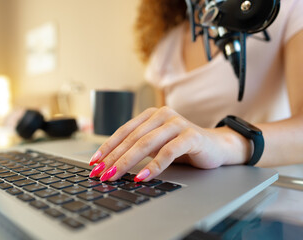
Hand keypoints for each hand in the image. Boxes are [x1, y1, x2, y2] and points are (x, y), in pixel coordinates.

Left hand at [89, 107, 249, 181]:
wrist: (214, 146)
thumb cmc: (181, 146)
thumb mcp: (156, 144)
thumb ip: (138, 147)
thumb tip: (111, 162)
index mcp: (151, 115)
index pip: (124, 131)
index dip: (108, 147)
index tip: (95, 162)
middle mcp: (162, 115)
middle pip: (132, 138)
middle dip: (114, 157)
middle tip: (101, 173)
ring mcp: (177, 123)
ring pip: (146, 143)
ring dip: (128, 162)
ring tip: (115, 175)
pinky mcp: (190, 135)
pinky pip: (168, 151)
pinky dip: (154, 165)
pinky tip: (143, 177)